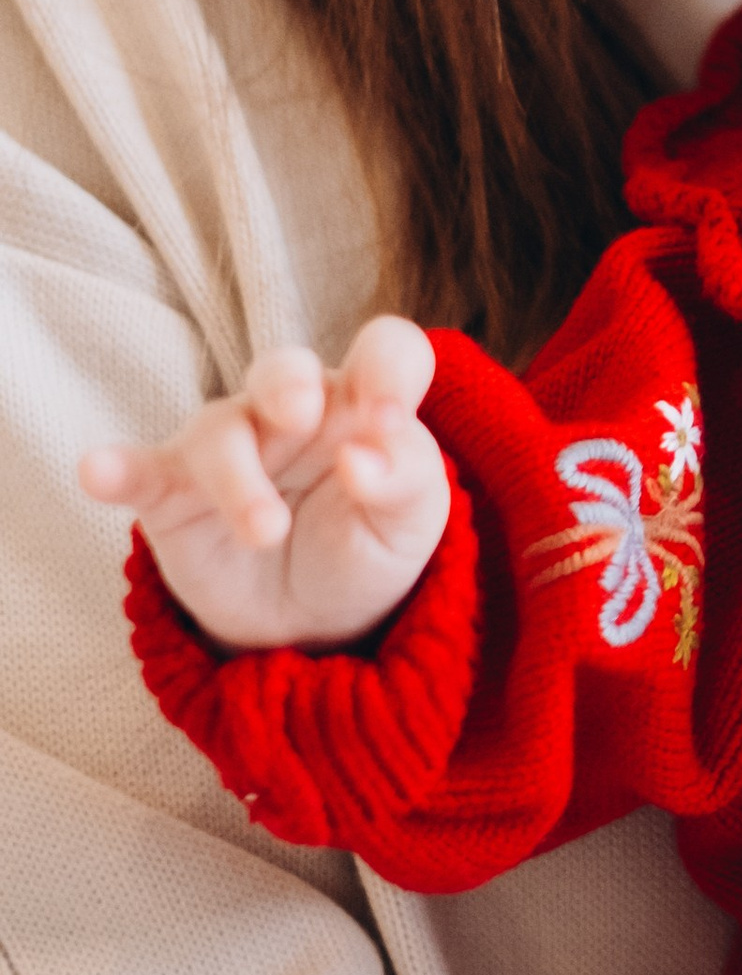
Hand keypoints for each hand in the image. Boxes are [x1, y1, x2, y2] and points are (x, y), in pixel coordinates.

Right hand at [80, 316, 447, 648]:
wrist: (313, 624)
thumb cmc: (367, 546)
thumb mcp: (413, 522)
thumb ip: (409, 480)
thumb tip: (368, 456)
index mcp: (362, 404)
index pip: (384, 350)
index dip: (389, 367)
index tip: (390, 417)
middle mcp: (291, 411)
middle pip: (283, 371)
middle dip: (288, 385)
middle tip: (300, 417)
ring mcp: (228, 448)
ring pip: (219, 433)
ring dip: (239, 480)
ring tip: (265, 531)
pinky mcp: (171, 492)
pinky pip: (139, 470)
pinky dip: (116, 468)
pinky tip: (96, 471)